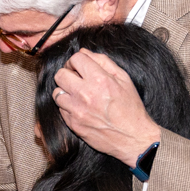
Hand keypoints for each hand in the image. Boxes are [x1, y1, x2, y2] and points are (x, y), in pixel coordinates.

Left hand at [53, 50, 160, 166]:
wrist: (133, 138)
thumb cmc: (131, 108)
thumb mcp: (124, 79)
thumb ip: (103, 62)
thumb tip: (84, 52)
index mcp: (100, 80)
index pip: (75, 59)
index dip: (76, 61)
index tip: (79, 67)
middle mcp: (85, 94)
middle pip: (60, 74)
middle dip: (68, 74)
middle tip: (76, 79)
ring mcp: (77, 110)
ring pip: (57, 92)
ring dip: (65, 91)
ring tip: (77, 95)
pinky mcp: (73, 124)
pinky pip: (61, 109)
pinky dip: (67, 107)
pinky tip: (80, 108)